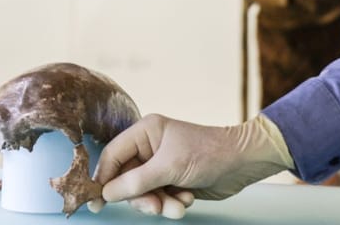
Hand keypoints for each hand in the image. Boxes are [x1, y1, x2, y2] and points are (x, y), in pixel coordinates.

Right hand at [91, 114, 292, 218]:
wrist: (242, 163)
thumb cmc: (208, 153)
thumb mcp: (169, 167)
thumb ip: (136, 181)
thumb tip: (107, 193)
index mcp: (146, 132)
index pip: (112, 156)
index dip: (103, 178)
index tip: (97, 201)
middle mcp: (150, 147)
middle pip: (126, 180)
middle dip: (141, 197)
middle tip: (155, 207)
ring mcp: (161, 165)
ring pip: (143, 193)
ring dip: (160, 203)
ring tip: (178, 205)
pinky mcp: (172, 180)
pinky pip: (159, 198)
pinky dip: (171, 203)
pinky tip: (187, 198)